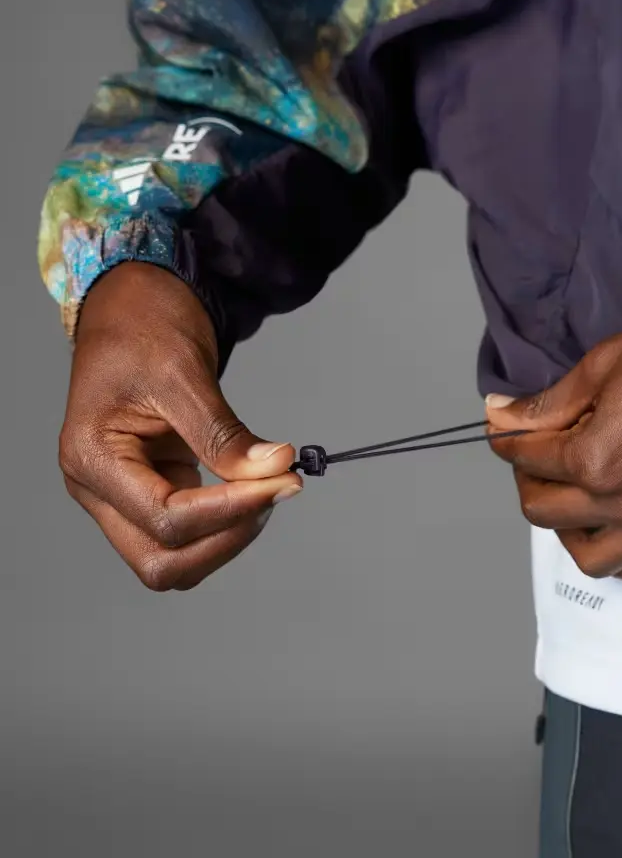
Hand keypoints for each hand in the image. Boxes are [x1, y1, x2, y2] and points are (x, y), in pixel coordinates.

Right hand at [58, 263, 302, 590]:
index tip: (284, 481)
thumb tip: (275, 467)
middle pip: (162, 561)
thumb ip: (225, 431)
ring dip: (228, 536)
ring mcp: (122, 493)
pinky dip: (226, 520)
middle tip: (276, 492)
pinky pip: (188, 530)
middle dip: (227, 537)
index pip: (166, 518)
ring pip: (174, 557)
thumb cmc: (143, 327)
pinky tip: (254, 487)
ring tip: (268, 488)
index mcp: (92, 458)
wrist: (132, 305)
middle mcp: (98, 488)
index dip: (232, 508)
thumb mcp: (183, 373)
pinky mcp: (150, 487)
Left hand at [487, 283, 621, 584]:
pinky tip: (616, 529)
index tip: (504, 427)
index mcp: (598, 459)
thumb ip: (547, 403)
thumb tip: (500, 413)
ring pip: (592, 559)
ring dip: (567, 531)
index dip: (507, 438)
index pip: (528, 460)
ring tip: (570, 498)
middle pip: (548, 513)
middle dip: (527, 481)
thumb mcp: (605, 362)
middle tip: (533, 458)